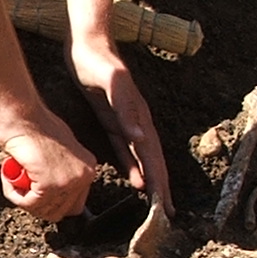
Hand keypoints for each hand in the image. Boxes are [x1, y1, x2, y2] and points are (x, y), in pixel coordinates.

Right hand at [0, 115, 98, 222]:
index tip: (33, 193)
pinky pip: (28, 204)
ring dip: (22, 198)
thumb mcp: (59, 150)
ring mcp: (68, 182)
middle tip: (21, 186)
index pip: (74, 205)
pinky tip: (8, 177)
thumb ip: (61, 169)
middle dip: (37, 204)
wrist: (22, 115)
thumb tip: (54, 191)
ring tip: (12, 177)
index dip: (51, 203)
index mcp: (88, 167)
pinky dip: (14, 194)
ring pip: (43, 210)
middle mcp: (84, 176)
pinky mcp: (49, 184)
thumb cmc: (34, 125)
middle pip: (60, 212)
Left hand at [70, 40, 169, 206]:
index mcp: (139, 117)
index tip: (166, 205)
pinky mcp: (114, 120)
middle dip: (161, 187)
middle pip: (153, 161)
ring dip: (150, 179)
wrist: (89, 44)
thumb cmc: (100, 62)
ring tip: (156, 201)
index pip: (153, 156)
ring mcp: (127, 122)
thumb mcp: (112, 82)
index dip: (160, 181)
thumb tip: (141, 138)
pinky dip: (132, 166)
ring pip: (142, 158)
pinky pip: (126, 149)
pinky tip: (134, 179)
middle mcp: (138, 122)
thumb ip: (126, 109)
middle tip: (167, 214)